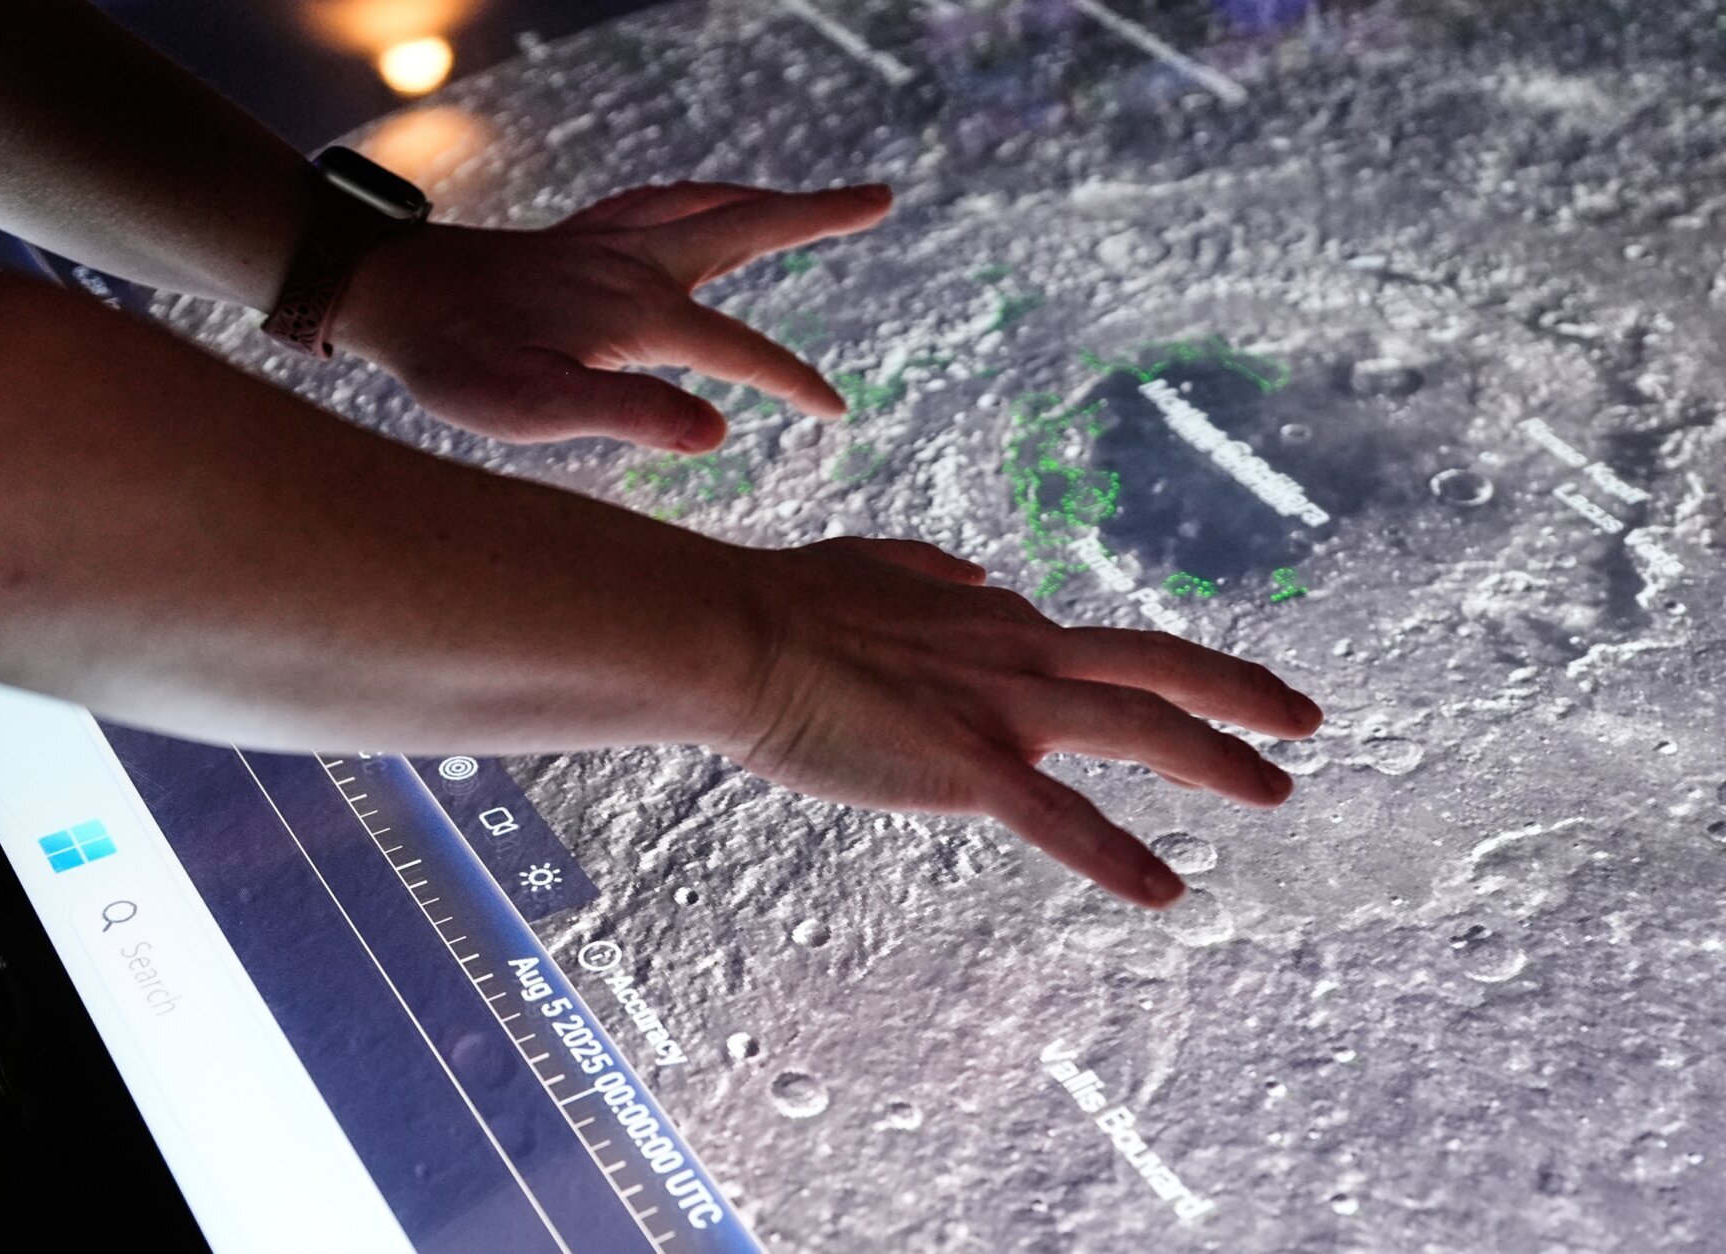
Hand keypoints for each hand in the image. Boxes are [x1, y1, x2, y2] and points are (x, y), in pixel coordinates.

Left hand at [329, 181, 892, 450]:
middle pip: (745, 227)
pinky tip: (696, 211)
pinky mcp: (575, 240)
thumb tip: (719, 434)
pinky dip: (697, 201)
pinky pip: (656, 205)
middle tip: (879, 197)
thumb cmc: (453, 361)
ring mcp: (604, 243)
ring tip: (807, 204)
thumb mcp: (532, 406)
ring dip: (764, 203)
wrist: (385, 294)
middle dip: (816, 216)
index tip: (837, 410)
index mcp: (637, 313)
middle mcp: (632, 263)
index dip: (794, 382)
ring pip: (704, 208)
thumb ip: (626, 415)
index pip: (741, 351)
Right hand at [719, 536, 1324, 909]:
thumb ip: (933, 568)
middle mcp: (1017, 654)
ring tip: (1279, 791)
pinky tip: (1165, 893)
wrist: (737, 634)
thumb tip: (981, 573)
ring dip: (1217, 758)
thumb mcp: (874, 563)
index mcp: (994, 620)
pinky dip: (1118, 856)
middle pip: (1154, 667)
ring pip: (1139, 727)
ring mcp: (999, 708)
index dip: (1145, 679)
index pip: (1088, 652)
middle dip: (1239, 693)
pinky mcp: (967, 764)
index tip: (1179, 702)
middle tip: (1306, 719)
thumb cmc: (786, 603)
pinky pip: (1061, 820)